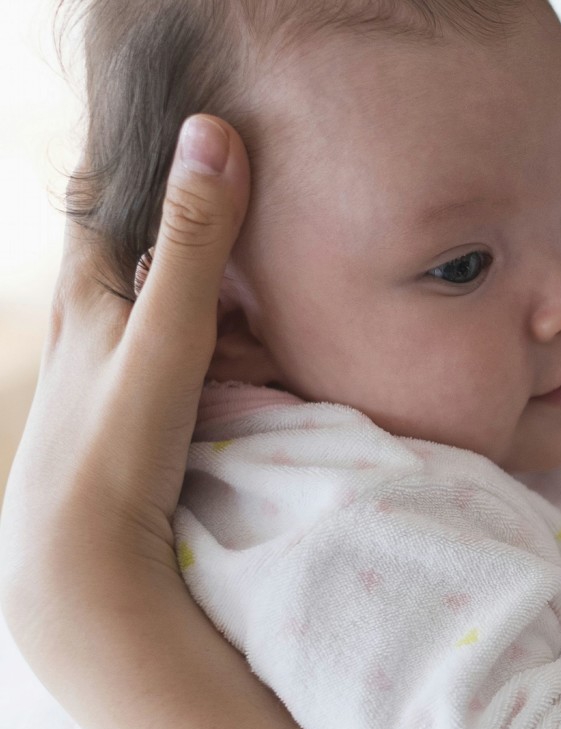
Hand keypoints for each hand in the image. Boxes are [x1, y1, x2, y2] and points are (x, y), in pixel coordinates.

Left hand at [0, 115, 249, 674]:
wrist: (80, 561)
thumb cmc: (112, 442)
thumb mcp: (164, 331)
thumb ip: (192, 241)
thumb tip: (211, 132)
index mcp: (82, 290)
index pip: (101, 194)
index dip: (142, 156)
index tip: (198, 128)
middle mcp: (91, 324)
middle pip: (142, 248)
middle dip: (194, 224)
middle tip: (258, 200)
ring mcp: (116, 372)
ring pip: (168, 305)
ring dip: (214, 289)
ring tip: (271, 275)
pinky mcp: (141, 414)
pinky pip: (188, 355)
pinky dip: (220, 341)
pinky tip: (253, 354)